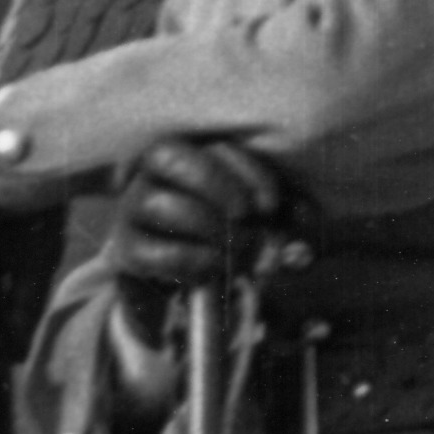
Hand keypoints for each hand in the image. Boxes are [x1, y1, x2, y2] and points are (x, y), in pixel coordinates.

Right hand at [110, 138, 308, 304]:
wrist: (182, 289)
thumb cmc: (224, 242)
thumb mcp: (260, 225)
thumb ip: (282, 217)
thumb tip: (307, 216)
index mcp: (189, 156)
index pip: (213, 144)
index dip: (246, 171)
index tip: (271, 206)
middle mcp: (152, 174)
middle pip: (170, 154)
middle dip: (215, 183)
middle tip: (245, 218)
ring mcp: (133, 211)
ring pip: (160, 202)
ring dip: (207, 227)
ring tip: (236, 251)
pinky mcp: (126, 251)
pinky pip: (149, 250)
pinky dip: (188, 260)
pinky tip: (212, 268)